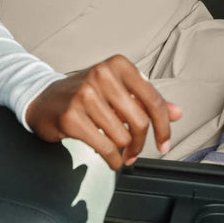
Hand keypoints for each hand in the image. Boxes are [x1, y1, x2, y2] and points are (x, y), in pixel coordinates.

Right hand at [24, 54, 181, 169]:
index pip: (153, 100)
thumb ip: (147, 100)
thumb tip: (177, 112)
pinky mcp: (71, 116)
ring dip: (124, 152)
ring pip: (122, 136)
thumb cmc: (86, 93)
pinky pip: (105, 147)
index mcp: (118, 65)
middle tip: (135, 151)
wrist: (45, 97)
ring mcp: (85, 94)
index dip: (163, 127)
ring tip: (118, 151)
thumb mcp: (119, 89)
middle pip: (139, 121)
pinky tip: (110, 158)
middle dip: (140, 143)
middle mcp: (102, 74)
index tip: (164, 144)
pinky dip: (112, 159)